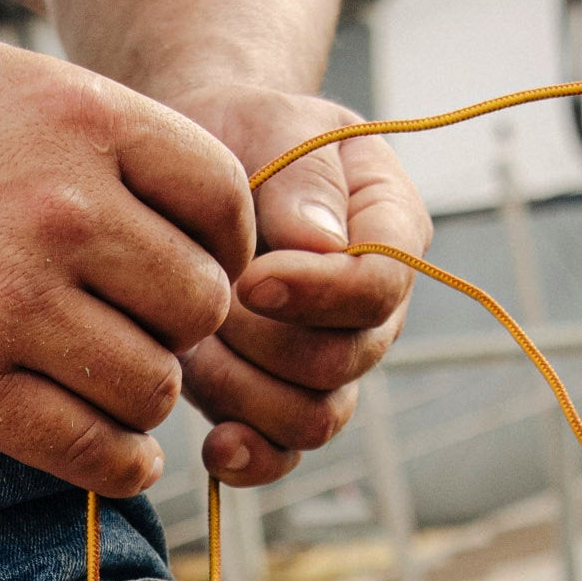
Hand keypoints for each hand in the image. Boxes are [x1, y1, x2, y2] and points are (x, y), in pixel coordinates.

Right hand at [0, 36, 253, 497]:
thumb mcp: (13, 84)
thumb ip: (111, 137)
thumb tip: (214, 222)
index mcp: (83, 122)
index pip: (223, 203)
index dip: (224, 249)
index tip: (194, 273)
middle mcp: (58, 208)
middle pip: (199, 303)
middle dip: (183, 330)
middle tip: (145, 338)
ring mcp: (8, 300)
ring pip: (154, 384)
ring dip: (146, 400)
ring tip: (116, 392)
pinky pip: (87, 446)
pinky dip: (118, 464)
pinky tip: (115, 455)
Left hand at [168, 87, 429, 486]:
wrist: (195, 161)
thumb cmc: (242, 132)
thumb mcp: (275, 122)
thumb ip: (303, 178)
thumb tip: (319, 247)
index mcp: (391, 230)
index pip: (381, 288)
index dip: (319, 295)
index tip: (250, 277)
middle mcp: (371, 307)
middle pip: (342, 363)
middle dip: (264, 342)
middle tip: (204, 301)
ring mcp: (327, 358)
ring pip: (311, 418)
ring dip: (242, 392)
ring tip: (190, 343)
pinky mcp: (277, 396)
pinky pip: (283, 454)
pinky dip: (251, 459)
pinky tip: (213, 445)